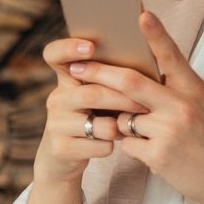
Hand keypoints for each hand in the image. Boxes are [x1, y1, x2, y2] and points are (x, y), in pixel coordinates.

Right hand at [32, 35, 143, 185]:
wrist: (65, 156)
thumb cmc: (93, 117)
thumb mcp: (97, 96)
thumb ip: (110, 80)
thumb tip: (147, 61)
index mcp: (66, 79)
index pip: (55, 54)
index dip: (69, 48)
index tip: (91, 47)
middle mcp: (57, 98)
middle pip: (92, 93)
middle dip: (124, 100)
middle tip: (148, 103)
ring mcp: (56, 124)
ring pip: (100, 123)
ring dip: (122, 126)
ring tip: (131, 126)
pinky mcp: (61, 148)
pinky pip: (101, 145)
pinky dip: (114, 145)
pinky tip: (114, 144)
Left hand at [65, 11, 203, 203]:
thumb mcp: (202, 104)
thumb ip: (176, 87)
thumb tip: (142, 70)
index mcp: (193, 88)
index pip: (171, 55)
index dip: (156, 34)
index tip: (141, 14)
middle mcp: (182, 106)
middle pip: (130, 83)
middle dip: (99, 73)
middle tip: (76, 68)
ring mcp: (169, 130)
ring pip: (124, 117)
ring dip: (120, 122)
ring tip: (142, 130)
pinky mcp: (158, 155)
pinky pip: (127, 144)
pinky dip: (131, 145)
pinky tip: (150, 151)